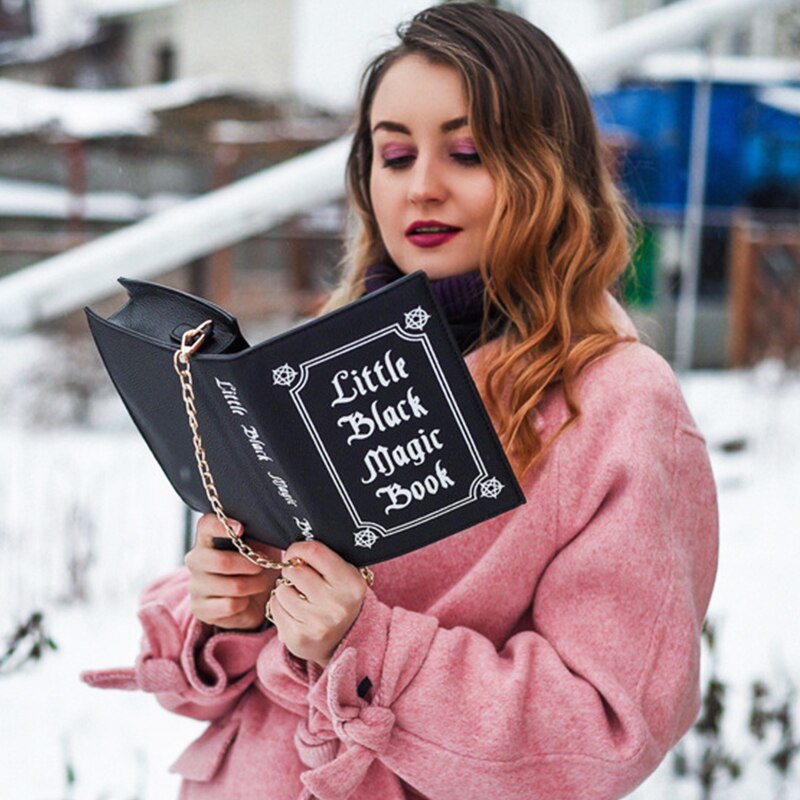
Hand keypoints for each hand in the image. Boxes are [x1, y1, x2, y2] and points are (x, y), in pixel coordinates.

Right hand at [185, 514, 280, 630]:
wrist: (255, 598)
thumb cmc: (256, 564)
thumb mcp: (260, 544)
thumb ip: (257, 531)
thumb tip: (266, 521)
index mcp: (208, 538)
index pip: (206, 525)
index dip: (222, 526)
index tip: (242, 529)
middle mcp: (196, 560)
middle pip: (223, 561)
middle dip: (251, 565)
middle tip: (263, 565)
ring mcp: (195, 585)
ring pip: (233, 586)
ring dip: (255, 585)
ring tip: (260, 583)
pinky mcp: (199, 608)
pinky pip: (230, 606)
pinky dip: (245, 603)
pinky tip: (246, 599)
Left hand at [268, 540, 367, 667]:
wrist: (341, 640)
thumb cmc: (338, 596)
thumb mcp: (344, 574)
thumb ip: (325, 557)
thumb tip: (294, 542)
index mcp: (351, 583)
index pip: (314, 552)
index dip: (298, 548)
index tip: (296, 552)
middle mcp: (336, 605)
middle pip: (294, 570)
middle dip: (292, 569)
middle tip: (299, 576)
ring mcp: (317, 624)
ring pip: (281, 589)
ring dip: (285, 588)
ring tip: (298, 594)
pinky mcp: (298, 637)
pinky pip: (275, 607)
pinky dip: (280, 605)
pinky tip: (293, 609)